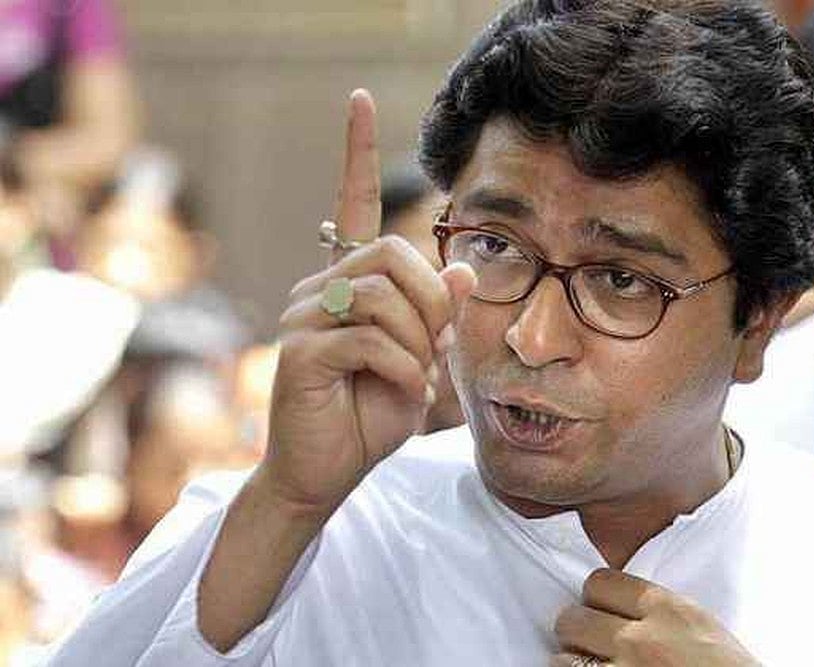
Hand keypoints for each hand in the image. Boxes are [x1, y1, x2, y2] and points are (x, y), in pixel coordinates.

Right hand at [261, 89, 475, 516]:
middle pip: (392, 255)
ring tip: (419, 375)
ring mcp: (303, 316)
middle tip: (438, 346)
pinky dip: (406, 369)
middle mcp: (319, 286)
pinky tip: (408, 391)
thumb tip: (466, 266)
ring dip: (420, 341)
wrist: (326, 472)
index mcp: (349, 281)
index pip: (352, 206)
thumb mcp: (421, 358)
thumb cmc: (373, 411)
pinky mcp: (299, 351)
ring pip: (383, 296)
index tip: (357, 101)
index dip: (356, 154)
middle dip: (432, 302)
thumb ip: (439, 315)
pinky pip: (371, 340)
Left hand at [553, 569, 760, 666]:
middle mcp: (641, 640)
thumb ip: (659, 610)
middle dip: (578, 631)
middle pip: (573, 619)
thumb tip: (617, 606)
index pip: (599, 582)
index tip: (600, 608)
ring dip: (573, 664)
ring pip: (563, 659)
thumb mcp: (701, 625)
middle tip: (590, 642)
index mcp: (667, 610)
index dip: (595, 597)